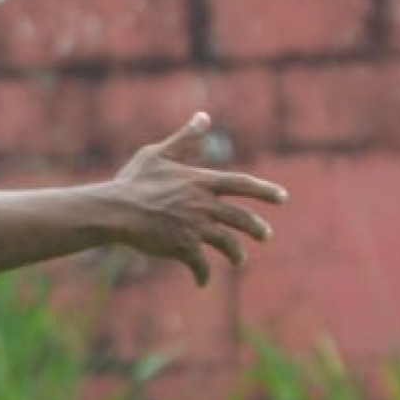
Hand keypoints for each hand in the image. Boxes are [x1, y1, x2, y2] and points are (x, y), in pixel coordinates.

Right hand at [110, 111, 286, 285]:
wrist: (116, 211)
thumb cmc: (134, 181)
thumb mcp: (159, 153)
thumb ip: (185, 138)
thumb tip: (204, 116)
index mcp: (202, 181)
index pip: (243, 184)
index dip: (265, 191)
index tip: (283, 198)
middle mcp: (205, 204)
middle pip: (240, 217)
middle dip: (256, 228)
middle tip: (265, 235)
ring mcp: (195, 227)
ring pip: (226, 242)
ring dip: (235, 253)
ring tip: (240, 261)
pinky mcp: (181, 247)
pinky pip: (199, 264)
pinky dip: (202, 274)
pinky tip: (202, 282)